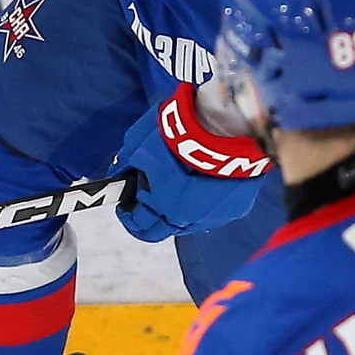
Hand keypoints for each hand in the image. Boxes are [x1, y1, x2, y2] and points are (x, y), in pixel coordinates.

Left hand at [115, 84, 269, 242]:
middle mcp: (187, 218)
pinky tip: (202, 184)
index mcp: (161, 205)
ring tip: (174, 190)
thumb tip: (118, 175)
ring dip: (176, 212)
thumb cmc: (179, 129)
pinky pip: (213, 212)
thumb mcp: (139, 143)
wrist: (228, 122)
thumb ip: (126, 164)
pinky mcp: (236, 208)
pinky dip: (203, 203)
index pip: (138, 224)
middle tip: (143, 204)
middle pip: (160, 231)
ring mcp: (213, 216)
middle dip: (147, 220)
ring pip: (188, 224)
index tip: (125, 206)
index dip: (128, 215)